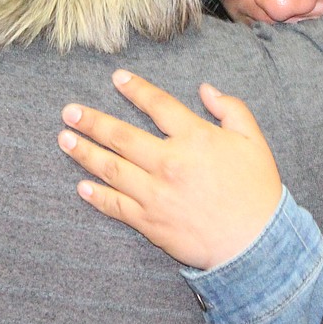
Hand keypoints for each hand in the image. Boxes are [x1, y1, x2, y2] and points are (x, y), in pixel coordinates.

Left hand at [57, 69, 281, 269]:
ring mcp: (156, 194)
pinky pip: (116, 206)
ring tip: (64, 140)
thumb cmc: (257, 190)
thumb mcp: (253, 140)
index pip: (158, 105)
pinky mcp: (150, 222)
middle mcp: (169, 163)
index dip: (136, 89)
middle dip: (92, 122)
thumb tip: (205, 89)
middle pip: (121, 136)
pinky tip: (81, 186)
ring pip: (111, 169)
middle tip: (69, 112)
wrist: (257, 245)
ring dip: (85, 153)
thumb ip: (231, 108)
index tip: (117, 78)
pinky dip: (97, 196)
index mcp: (194, 138)